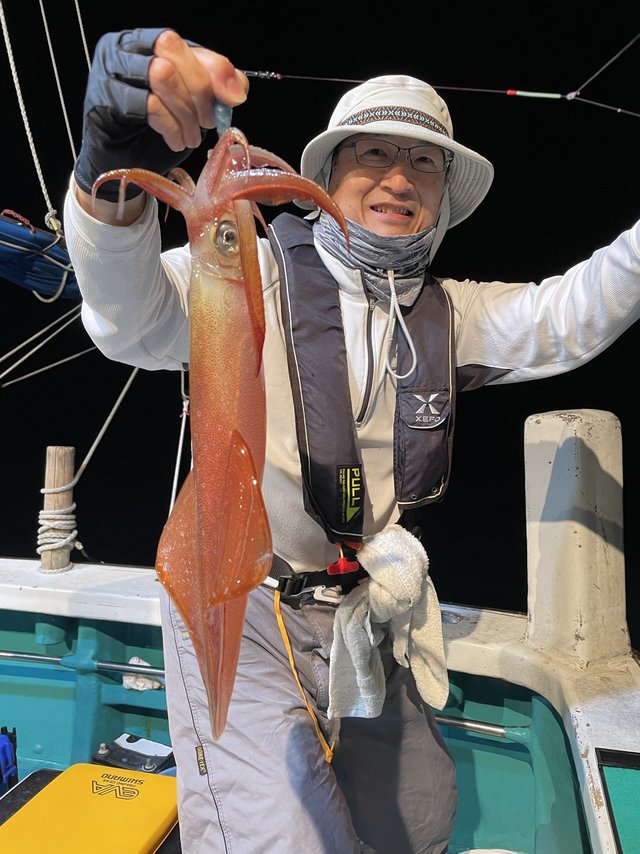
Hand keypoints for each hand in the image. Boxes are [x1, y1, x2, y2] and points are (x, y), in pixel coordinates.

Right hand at [73, 28, 247, 201]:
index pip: (185, 42)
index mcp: (149, 43)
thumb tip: (237, 90)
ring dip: (185, 114)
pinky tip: (176, 142)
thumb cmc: (156, 131)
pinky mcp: (106, 99)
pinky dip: (171, 128)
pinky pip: (150, 106)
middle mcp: (126, 48)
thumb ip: (215, 89)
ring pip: (161, 75)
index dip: (214, 68)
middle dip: (199, 89)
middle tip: (207, 122)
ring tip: (191, 138)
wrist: (122, 162)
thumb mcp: (192, 106)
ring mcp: (111, 70)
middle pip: (170, 49)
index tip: (232, 100)